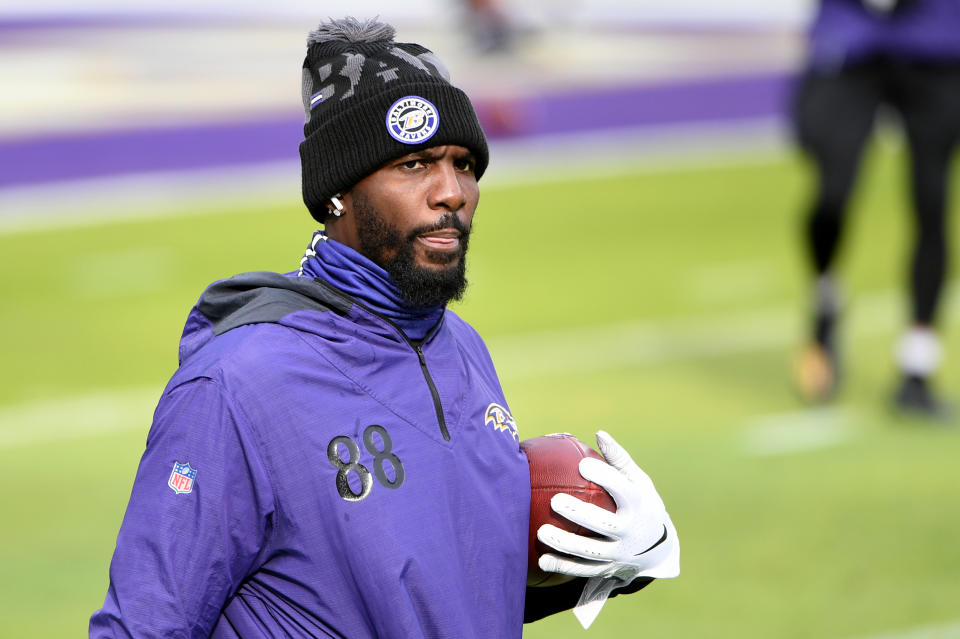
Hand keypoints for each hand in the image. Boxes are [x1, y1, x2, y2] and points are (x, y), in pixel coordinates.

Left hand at [537, 430, 679, 583]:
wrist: (659, 548)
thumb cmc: (642, 503)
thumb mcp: (639, 481)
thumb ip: (618, 459)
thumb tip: (599, 433)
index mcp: (638, 504)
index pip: (622, 490)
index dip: (604, 477)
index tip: (582, 465)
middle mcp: (630, 531)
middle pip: (604, 523)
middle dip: (580, 513)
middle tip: (556, 501)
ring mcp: (619, 553)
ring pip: (590, 551)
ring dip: (565, 544)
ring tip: (542, 532)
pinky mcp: (608, 569)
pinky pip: (583, 569)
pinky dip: (562, 566)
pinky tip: (542, 560)